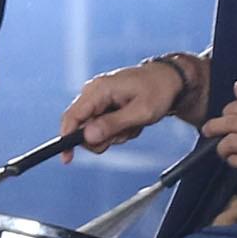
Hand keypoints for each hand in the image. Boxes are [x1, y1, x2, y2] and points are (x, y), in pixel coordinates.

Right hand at [62, 62, 183, 151]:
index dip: (66, 138)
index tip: (67, 157)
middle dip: (102, 138)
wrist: (170, 80)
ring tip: (132, 126)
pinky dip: (116, 130)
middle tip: (124, 135)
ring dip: (113, 135)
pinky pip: (100, 125)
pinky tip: (131, 123)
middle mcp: (92, 92)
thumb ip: (112, 124)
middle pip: (81, 127)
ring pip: (92, 129)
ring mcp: (97, 98)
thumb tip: (87, 137)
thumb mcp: (141, 112)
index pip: (72, 117)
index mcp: (98, 90)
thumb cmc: (159, 91)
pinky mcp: (102, 104)